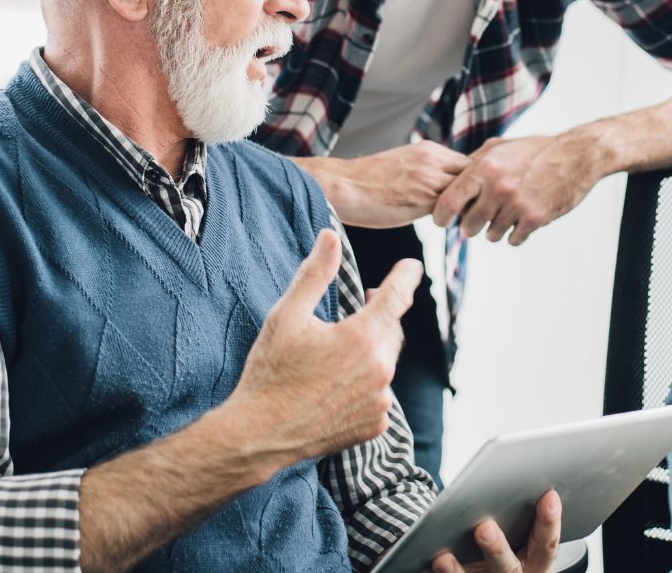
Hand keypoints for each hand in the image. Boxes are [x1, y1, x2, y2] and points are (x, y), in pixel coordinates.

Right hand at [226, 230, 420, 461]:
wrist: (259, 435)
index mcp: (362, 338)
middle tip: (364, 304)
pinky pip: (379, 395)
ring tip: (340, 352)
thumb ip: (314, 274)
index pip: (397, 296)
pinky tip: (338, 386)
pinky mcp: (375, 425)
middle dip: (380, 315)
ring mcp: (380, 401)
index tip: (412, 266)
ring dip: (370, 352)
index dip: (406, 276)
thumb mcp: (287, 316)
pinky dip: (366, 385)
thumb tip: (329, 237)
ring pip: (385, 363)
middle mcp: (380, 370)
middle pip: (391, 330)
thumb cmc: (270, 372)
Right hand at [320, 143, 469, 228]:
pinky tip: (450, 224)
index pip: (467, 162)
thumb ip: (428, 169)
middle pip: (474, 175)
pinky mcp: (423, 200)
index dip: (473, 180)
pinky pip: (452, 209)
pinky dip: (455, 217)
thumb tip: (444, 185)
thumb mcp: (404, 162)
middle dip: (478, 191)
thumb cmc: (370, 180)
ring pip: (466, 192)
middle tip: (478, 208)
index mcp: (429, 150)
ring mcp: (430, 179)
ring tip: (467, 219)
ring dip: (470, 206)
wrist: (345, 186)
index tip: (475, 193)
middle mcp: (434, 160)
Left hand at [431, 135, 602, 244]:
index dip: (441, 215)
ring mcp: (517, 204)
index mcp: (485, 168)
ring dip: (495, 230)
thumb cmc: (536, 150)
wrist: (576, 156)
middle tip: (477, 221)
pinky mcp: (535, 218)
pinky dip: (515, 234)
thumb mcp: (500, 146)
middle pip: (469, 224)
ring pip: (491, 235)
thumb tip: (451, 177)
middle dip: (470, 226)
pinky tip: (521, 220)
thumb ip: (474, 161)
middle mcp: (498, 187)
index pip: (450, 200)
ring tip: (505, 216)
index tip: (442, 221)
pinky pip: (513, 239)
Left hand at [431, 490, 560, 572]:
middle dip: (496, 548)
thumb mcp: (521, 530)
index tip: (548, 495)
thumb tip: (521, 476)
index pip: (546, 544)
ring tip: (442, 557)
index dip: (549, 521)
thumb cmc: (510, 537)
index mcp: (536, 562)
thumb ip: (520, 512)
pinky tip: (424, 563)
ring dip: (457, 572)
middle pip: (508, 568)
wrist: (488, 567)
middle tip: (483, 527)